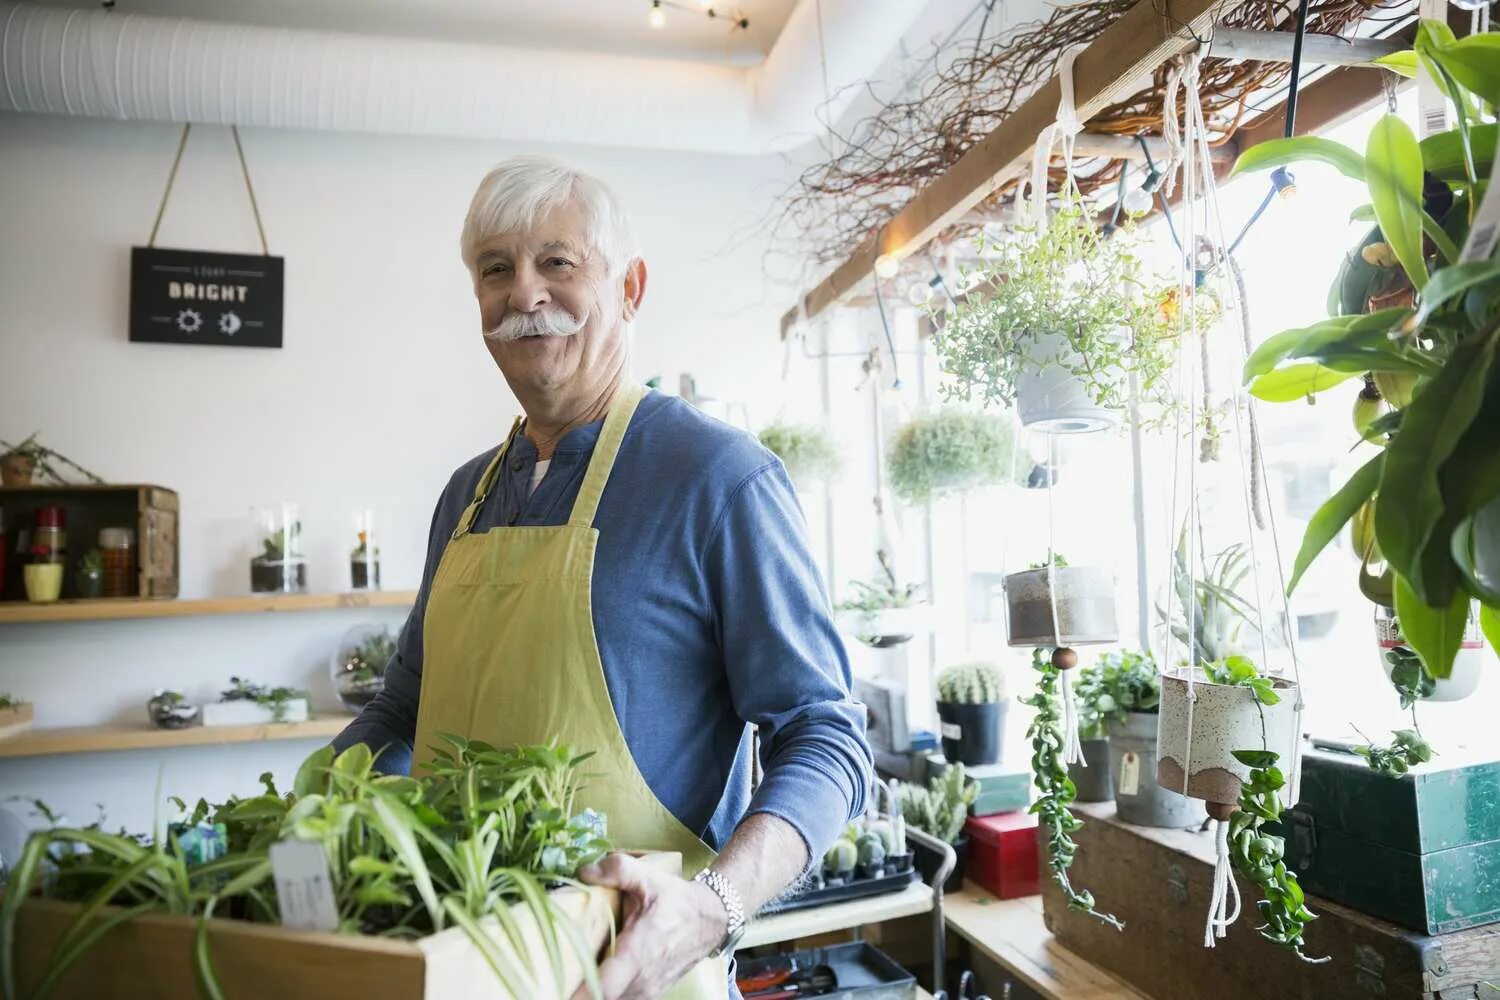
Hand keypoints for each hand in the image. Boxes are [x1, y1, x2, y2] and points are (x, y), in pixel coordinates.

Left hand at [569, 853, 727, 999]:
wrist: (711, 919)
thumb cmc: (676, 900)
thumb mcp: (648, 878)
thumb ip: (616, 870)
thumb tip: (583, 872)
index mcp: (638, 952)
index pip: (603, 988)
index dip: (578, 993)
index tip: (556, 985)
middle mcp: (642, 979)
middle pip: (601, 999)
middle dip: (576, 989)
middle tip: (555, 973)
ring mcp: (648, 991)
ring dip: (592, 991)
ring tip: (573, 974)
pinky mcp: (651, 994)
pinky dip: (608, 992)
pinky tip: (595, 975)